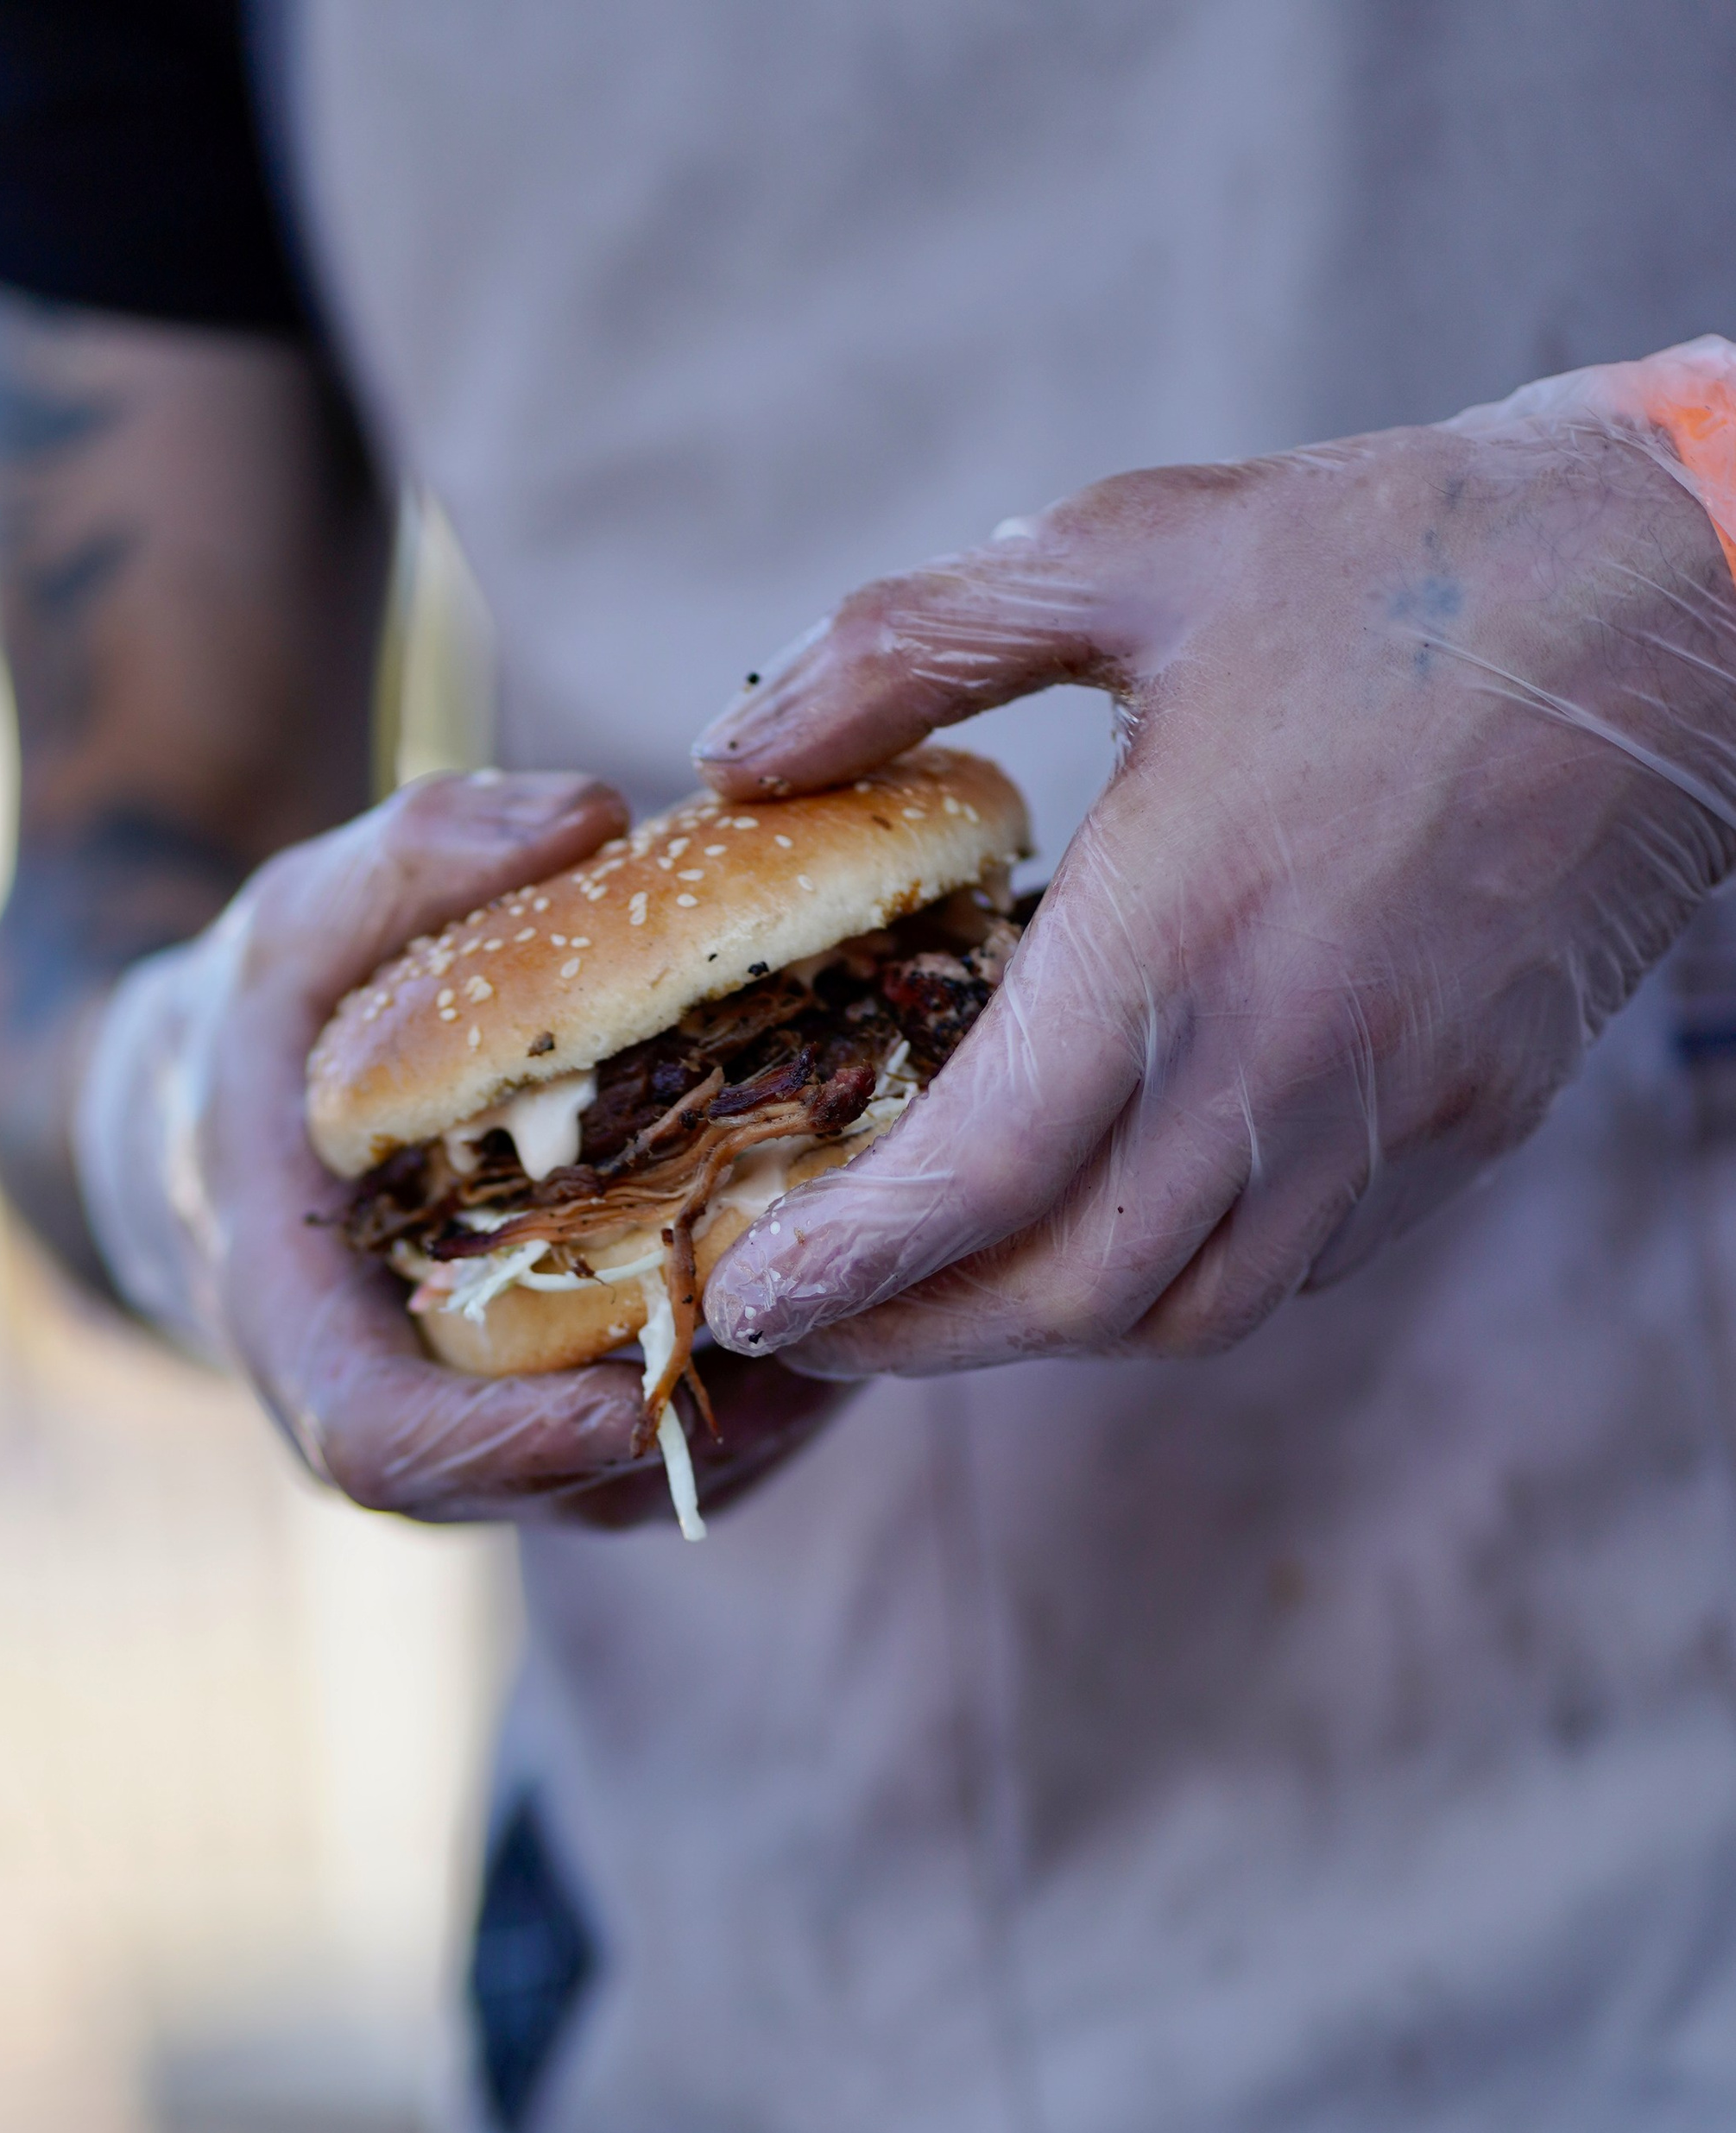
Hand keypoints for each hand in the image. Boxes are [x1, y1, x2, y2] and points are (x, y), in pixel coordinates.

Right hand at [80, 771, 849, 1524]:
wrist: (252, 1126)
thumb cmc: (270, 1028)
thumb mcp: (298, 918)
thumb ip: (410, 858)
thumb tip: (585, 811)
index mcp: (306, 1337)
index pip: (389, 1448)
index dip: (506, 1447)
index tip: (628, 1403)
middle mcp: (408, 1426)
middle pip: (551, 1484)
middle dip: (697, 1415)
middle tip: (822, 1318)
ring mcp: (495, 1449)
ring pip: (641, 1485)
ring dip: (765, 1412)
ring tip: (870, 1298)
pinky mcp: (568, 1435)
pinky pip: (679, 1453)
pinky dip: (776, 1390)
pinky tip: (861, 1289)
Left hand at [693, 370, 1735, 1375]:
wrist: (1692, 591)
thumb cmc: (1403, 554)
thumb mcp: (1131, 545)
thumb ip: (912, 645)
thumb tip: (740, 749)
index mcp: (1181, 927)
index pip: (972, 1181)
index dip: (842, 1269)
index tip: (744, 1302)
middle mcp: (1288, 1059)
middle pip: (1063, 1299)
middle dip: (910, 1340)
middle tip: (810, 1325)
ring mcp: (1392, 1111)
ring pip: (1185, 1314)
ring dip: (1046, 1329)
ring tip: (945, 1291)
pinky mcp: (1468, 1122)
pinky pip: (1300, 1268)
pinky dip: (1182, 1281)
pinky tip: (1114, 1222)